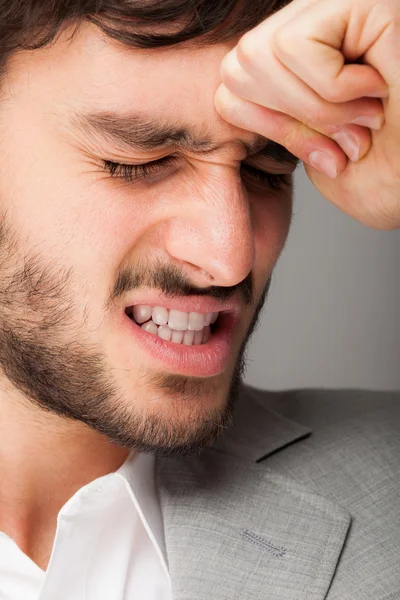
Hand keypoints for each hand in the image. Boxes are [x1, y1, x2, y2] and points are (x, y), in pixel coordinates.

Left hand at [214, 0, 399, 229]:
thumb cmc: (389, 173)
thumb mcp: (315, 152)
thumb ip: (276, 120)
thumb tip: (227, 94)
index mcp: (301, 64)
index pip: (230, 80)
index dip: (263, 121)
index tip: (319, 148)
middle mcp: (315, 27)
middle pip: (237, 63)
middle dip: (287, 118)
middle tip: (345, 135)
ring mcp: (337, 9)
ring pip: (261, 54)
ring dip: (317, 108)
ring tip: (365, 116)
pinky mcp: (362, 2)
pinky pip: (299, 46)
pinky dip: (335, 89)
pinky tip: (377, 89)